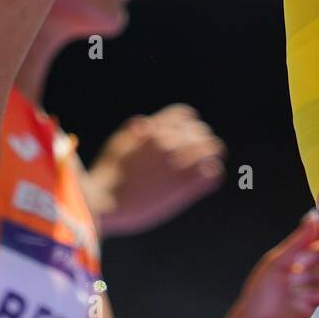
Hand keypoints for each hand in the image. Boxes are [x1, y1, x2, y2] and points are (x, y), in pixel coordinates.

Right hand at [89, 104, 225, 236]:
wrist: (105, 203)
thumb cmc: (107, 174)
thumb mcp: (118, 143)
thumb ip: (135, 130)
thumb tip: (145, 122)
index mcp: (154, 128)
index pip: (186, 115)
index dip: (187, 124)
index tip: (185, 135)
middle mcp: (169, 141)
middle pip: (201, 131)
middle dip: (200, 140)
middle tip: (198, 152)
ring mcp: (178, 162)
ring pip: (213, 149)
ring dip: (210, 155)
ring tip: (206, 163)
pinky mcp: (184, 185)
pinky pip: (213, 173)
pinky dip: (212, 173)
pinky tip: (204, 177)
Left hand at [224, 210, 318, 317]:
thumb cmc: (262, 292)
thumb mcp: (277, 262)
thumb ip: (298, 241)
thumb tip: (313, 215)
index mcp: (313, 260)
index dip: (314, 254)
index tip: (298, 262)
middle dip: (308, 274)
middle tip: (292, 282)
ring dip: (308, 291)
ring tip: (293, 298)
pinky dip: (313, 305)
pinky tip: (300, 310)